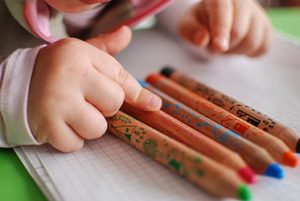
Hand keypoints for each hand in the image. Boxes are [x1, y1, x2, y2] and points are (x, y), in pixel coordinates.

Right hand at [28, 26, 161, 151]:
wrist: (20, 82)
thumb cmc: (58, 70)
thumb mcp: (81, 54)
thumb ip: (106, 48)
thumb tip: (127, 33)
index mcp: (81, 55)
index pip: (122, 78)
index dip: (138, 95)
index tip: (153, 105)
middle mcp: (70, 75)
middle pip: (114, 104)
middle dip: (105, 108)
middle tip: (87, 100)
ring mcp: (58, 101)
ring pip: (98, 128)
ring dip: (89, 125)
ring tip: (74, 112)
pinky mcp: (48, 125)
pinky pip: (76, 144)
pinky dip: (72, 139)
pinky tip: (62, 123)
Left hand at [178, 0, 271, 56]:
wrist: (215, 20)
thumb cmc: (199, 22)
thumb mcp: (187, 25)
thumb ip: (191, 31)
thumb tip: (203, 40)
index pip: (222, 9)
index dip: (221, 29)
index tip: (219, 47)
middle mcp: (242, 0)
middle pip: (238, 31)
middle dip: (223, 47)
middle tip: (212, 47)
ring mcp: (257, 12)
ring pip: (252, 41)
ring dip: (235, 51)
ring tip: (224, 45)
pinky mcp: (266, 26)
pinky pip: (263, 46)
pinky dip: (249, 53)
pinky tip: (238, 47)